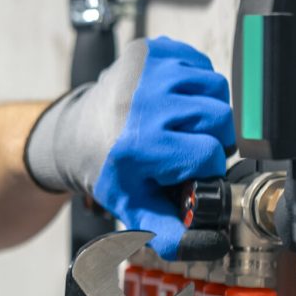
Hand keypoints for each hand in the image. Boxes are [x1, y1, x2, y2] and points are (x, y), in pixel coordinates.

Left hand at [25, 37, 234, 259]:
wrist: (75, 135)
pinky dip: (195, 83)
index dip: (205, 166)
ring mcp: (148, 69)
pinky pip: (201, 63)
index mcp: (141, 144)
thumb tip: (207, 246)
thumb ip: (169, 232)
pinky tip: (173, 102)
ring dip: (207, 109)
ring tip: (182, 125)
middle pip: (219, 118)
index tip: (186, 170)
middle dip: (211, 137)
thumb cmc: (108, 171)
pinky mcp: (151, 48)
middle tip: (187, 147)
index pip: (209, 154)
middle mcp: (144, 102)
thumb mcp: (134, 208)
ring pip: (216, 87)